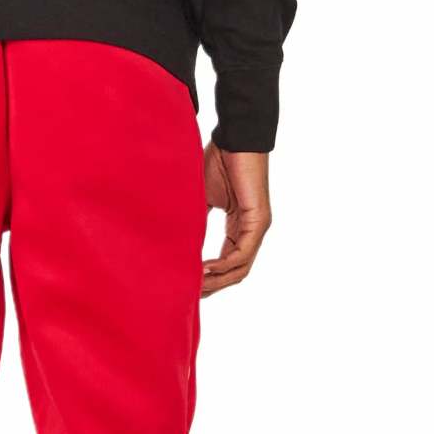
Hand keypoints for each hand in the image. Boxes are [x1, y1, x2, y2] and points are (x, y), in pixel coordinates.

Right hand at [202, 145, 271, 297]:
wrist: (234, 138)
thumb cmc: (218, 161)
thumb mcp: (202, 198)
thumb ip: (195, 220)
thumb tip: (176, 240)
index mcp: (240, 227)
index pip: (228, 263)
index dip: (209, 278)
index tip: (188, 285)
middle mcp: (252, 231)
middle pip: (235, 272)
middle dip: (213, 286)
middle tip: (189, 294)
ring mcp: (257, 227)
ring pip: (240, 268)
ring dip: (217, 281)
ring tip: (194, 287)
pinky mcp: (258, 221)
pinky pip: (242, 254)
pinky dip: (223, 265)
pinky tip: (204, 269)